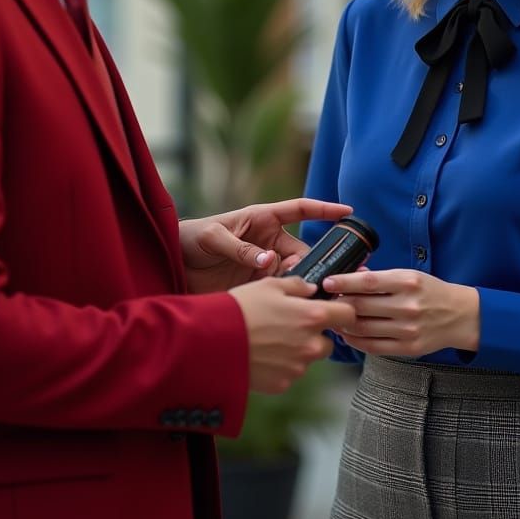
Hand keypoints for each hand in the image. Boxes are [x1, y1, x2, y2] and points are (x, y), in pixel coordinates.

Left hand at [179, 198, 351, 293]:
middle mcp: (268, 241)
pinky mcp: (257, 285)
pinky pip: (281, 290)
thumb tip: (268, 261)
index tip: (348, 212)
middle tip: (327, 280)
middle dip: (318, 263)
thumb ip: (240, 248)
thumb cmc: (190, 239)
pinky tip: (298, 308)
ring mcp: (264, 264)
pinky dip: (291, 298)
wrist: (171, 264)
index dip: (324, 210)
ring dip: (306, 283)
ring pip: (296, 273)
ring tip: (317, 297)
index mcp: (261, 219)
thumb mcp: (213, 238)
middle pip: (303, 251)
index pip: (300, 210)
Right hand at [228, 277, 356, 393]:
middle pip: (327, 343)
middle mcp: (311, 345)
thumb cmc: (241, 308)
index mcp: (312, 317)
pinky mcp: (282, 384)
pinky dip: (280, 366)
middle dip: (314, 335)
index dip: (342, 312)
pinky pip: (289, 373)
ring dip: (296, 352)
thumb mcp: (269, 285)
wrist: (212, 341)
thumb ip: (297, 286)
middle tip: (290, 326)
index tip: (332, 311)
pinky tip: (261, 355)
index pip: (348, 316)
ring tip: (269, 340)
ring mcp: (297, 368)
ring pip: (307, 359)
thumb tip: (311, 290)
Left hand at [321, 269, 479, 357]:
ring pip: (363, 328)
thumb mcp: (409, 275)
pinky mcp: (408, 348)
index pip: (367, 282)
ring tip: (333, 318)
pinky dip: (355, 341)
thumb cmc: (430, 292)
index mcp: (408, 282)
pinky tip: (347, 334)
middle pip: (361, 306)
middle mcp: (407, 306)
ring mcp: (407, 330)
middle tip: (325, 301)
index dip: (343, 282)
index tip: (327, 282)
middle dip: (339, 304)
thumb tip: (351, 276)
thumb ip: (381, 278)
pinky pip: (373, 347)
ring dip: (343, 324)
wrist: (460, 316)